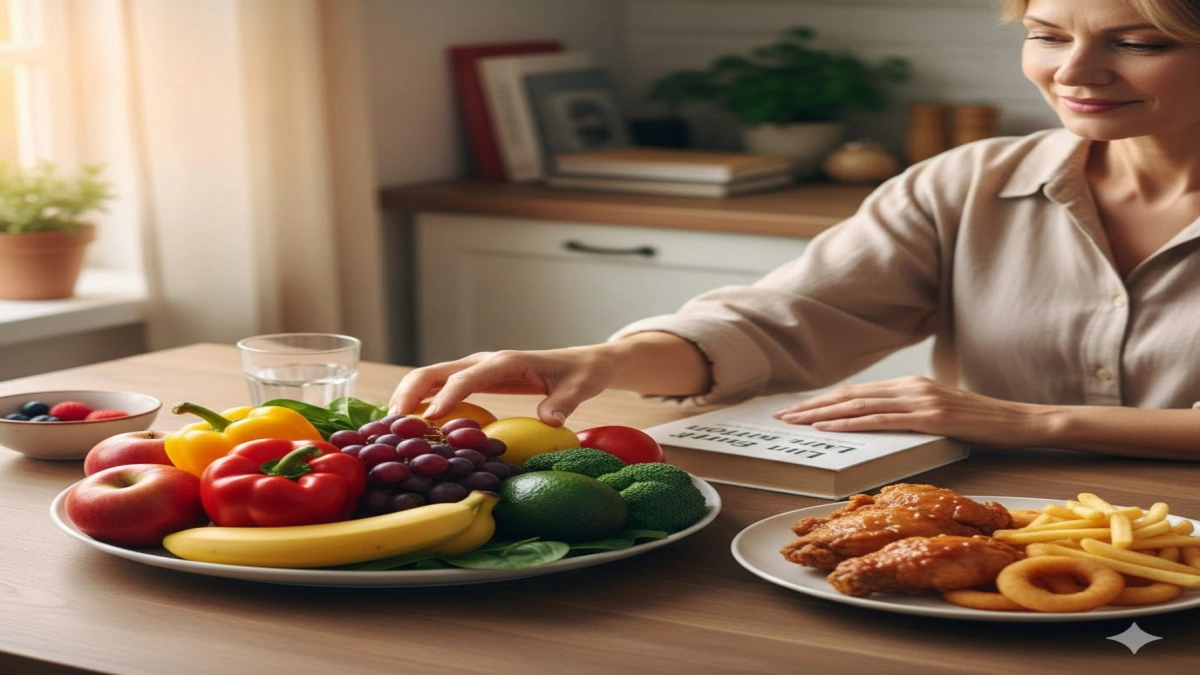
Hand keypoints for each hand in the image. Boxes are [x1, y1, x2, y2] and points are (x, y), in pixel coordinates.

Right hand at [389, 345, 622, 425]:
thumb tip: (549, 421)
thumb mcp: (581, 387)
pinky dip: (419, 403)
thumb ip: (565, 402)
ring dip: (408, 398)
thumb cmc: (581, 374)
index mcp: (507, 361)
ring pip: (430, 378)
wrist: (582, 362)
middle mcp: (484, 361)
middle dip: (410, 393)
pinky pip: (440, 388)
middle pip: (436, 371)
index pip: (470, 376)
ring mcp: (475, 370)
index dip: (449, 394)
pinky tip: (408, 427)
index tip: (433, 418)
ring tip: (389, 428)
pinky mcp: (473, 380)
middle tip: (392, 424)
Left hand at [772, 376, 1051, 448]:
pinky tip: (829, 427)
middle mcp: (911, 387)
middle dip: (811, 405)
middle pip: (850, 395)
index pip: (857, 392)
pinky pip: (882, 420)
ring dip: (822, 414)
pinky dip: (851, 423)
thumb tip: (880, 425)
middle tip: (782, 415)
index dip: (824, 399)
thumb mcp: (939, 413)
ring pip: (859, 406)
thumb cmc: (982, 423)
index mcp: (911, 385)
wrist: (1022, 421)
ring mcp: (921, 401)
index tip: (797, 408)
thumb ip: (910, 414)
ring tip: (795, 422)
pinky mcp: (931, 418)